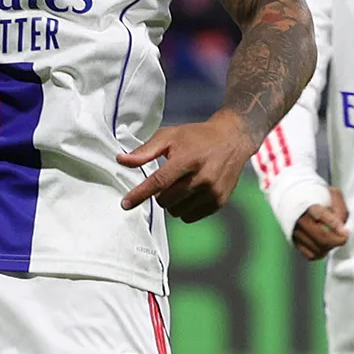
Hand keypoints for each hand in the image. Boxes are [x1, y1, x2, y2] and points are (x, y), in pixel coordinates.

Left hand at [118, 108, 254, 222]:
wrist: (232, 139)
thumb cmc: (196, 137)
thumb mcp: (170, 136)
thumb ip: (145, 151)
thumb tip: (121, 161)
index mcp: (187, 159)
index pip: (158, 182)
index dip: (140, 194)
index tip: (125, 204)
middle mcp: (202, 178)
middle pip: (165, 200)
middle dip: (159, 194)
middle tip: (167, 180)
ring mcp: (212, 192)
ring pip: (177, 212)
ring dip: (172, 203)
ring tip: (180, 185)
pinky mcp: (219, 201)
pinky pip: (190, 217)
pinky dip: (185, 208)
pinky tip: (191, 192)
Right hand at [291, 188, 348, 260]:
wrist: (293, 198)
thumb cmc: (317, 197)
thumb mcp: (331, 194)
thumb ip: (340, 208)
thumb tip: (342, 226)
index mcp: (310, 206)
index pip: (322, 216)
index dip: (336, 226)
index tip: (346, 232)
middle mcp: (301, 220)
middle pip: (322, 237)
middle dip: (337, 240)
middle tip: (345, 237)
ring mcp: (296, 232)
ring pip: (318, 249)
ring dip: (330, 247)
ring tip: (334, 239)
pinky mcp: (294, 242)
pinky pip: (311, 255)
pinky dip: (321, 253)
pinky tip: (325, 246)